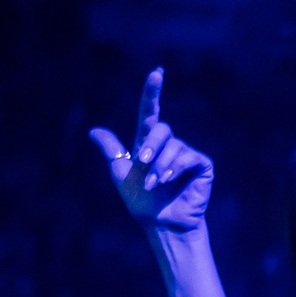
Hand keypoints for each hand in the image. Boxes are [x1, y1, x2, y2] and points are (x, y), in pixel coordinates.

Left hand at [89, 67, 212, 235]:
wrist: (161, 224)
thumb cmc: (142, 203)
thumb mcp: (120, 174)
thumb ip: (111, 151)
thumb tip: (93, 131)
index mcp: (148, 144)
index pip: (150, 113)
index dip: (152, 92)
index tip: (156, 72)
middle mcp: (168, 146)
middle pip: (161, 129)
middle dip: (151, 145)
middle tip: (143, 164)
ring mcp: (186, 155)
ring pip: (173, 146)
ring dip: (160, 165)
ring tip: (155, 183)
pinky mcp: (201, 165)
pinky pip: (188, 157)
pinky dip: (176, 167)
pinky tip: (170, 180)